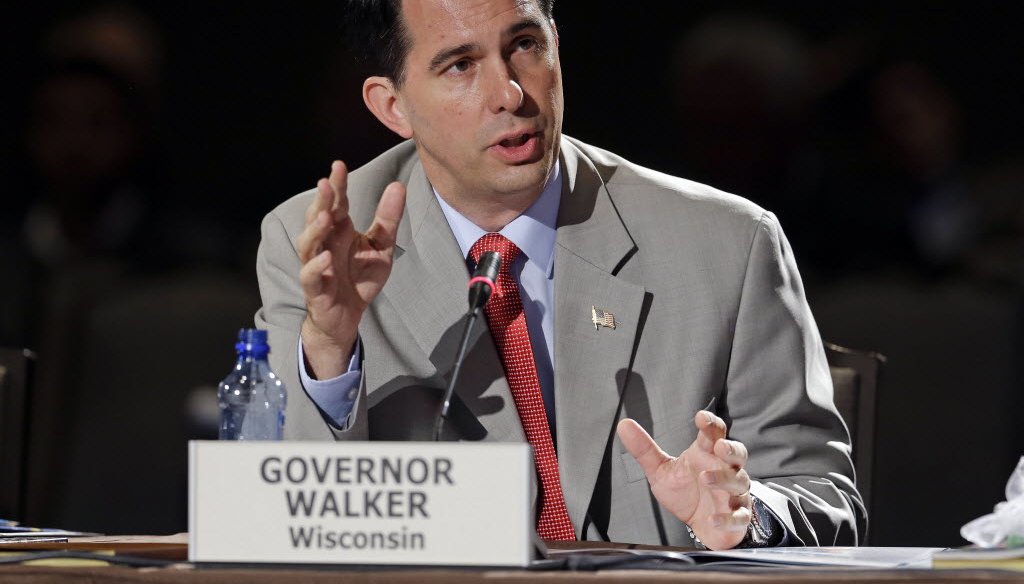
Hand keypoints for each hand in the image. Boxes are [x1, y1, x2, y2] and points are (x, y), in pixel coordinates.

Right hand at [296, 160, 405, 378]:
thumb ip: (387, 219)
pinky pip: (311, 276)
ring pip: (308, 244)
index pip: (336, 203)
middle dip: (322, 201)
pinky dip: (317, 267)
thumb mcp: (381, 247)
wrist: (348, 316)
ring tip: (326, 216)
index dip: (337, 185)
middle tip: (327, 184)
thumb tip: (398, 186)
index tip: (338, 165)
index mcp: (339, 231)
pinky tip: (326, 258)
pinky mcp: (316, 289)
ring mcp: (317, 265)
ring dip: (315, 229)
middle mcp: (324, 244)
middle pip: (318, 218)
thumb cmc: (359, 277)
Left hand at [617, 411, 751, 549]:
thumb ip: (644, 450)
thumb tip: (623, 424)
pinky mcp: (737, 517)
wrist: (700, 526)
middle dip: (731, 448)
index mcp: (706, 454)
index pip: (714, 434)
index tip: (701, 417)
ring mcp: (734, 493)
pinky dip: (728, 518)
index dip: (710, 424)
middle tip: (719, 447)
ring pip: (739, 482)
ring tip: (706, 478)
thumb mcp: (661, 471)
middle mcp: (724, 470)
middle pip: (737, 453)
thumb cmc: (685, 493)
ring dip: (724, 479)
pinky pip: (739, 517)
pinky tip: (713, 518)